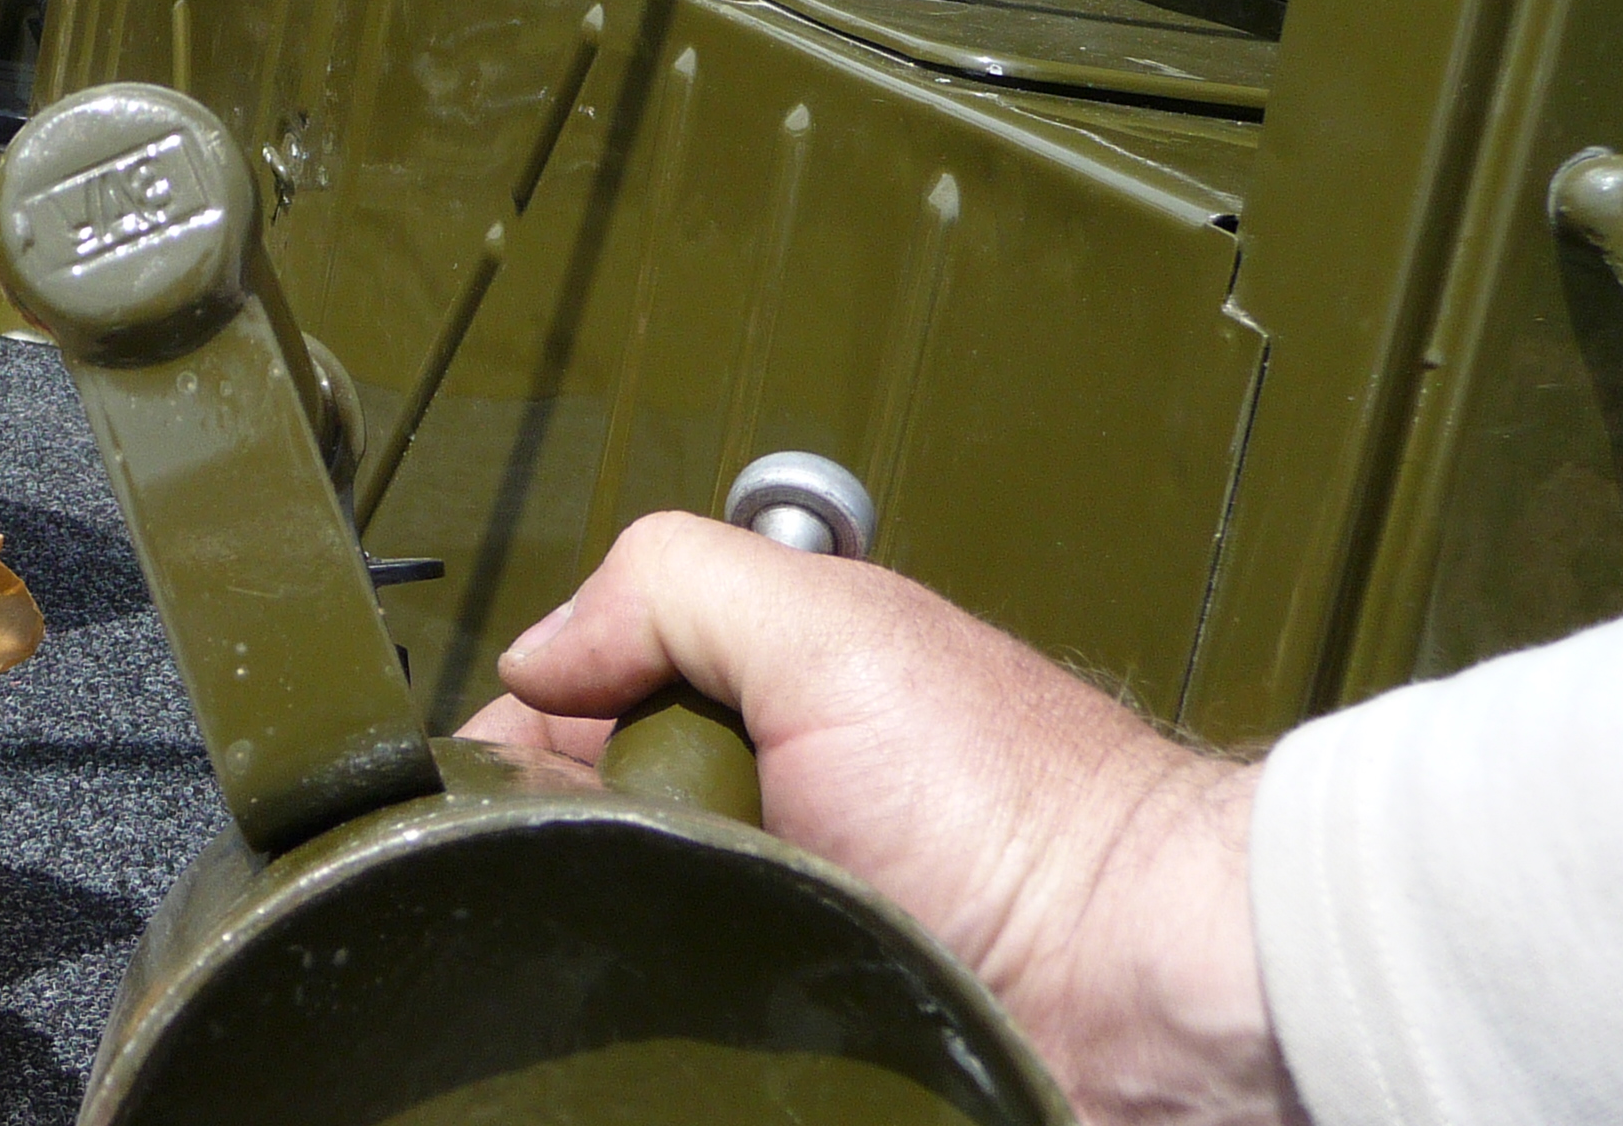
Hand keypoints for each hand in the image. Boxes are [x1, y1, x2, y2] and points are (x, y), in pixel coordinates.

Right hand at [461, 510, 1299, 1125]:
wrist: (1139, 994)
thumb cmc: (1020, 810)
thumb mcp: (832, 627)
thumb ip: (671, 586)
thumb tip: (532, 652)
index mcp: (756, 698)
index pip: (569, 707)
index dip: (515, 737)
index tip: (483, 780)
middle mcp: (754, 813)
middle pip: (576, 829)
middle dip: (556, 844)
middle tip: (589, 862)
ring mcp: (767, 931)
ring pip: (609, 936)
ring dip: (603, 937)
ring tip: (644, 939)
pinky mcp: (783, 1036)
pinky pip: (664, 1031)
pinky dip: (650, 1024)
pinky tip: (670, 1009)